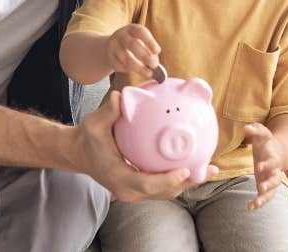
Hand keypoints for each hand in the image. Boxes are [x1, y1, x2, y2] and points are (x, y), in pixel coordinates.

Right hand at [75, 90, 217, 202]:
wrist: (79, 153)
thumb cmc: (88, 138)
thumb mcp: (95, 123)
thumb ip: (109, 111)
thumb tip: (122, 96)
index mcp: (119, 177)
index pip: (147, 184)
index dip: (168, 180)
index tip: (186, 170)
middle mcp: (129, 190)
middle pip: (164, 192)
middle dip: (188, 182)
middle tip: (207, 168)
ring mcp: (134, 191)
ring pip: (166, 191)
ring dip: (187, 181)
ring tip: (208, 167)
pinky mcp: (139, 187)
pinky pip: (162, 185)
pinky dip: (178, 176)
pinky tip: (192, 162)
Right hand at [106, 24, 160, 77]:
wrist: (112, 47)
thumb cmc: (133, 44)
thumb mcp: (141, 42)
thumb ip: (150, 51)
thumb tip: (155, 64)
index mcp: (131, 29)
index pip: (140, 32)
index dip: (149, 41)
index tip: (158, 51)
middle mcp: (121, 35)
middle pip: (132, 45)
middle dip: (145, 56)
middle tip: (154, 65)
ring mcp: (113, 46)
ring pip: (127, 59)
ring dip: (140, 68)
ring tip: (149, 73)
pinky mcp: (110, 58)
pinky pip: (122, 66)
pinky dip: (131, 70)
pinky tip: (136, 70)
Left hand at [244, 123, 283, 209]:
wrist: (276, 151)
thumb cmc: (266, 141)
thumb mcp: (262, 132)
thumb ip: (255, 129)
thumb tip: (246, 128)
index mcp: (274, 157)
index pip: (272, 162)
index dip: (267, 164)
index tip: (258, 167)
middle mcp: (275, 171)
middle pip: (276, 180)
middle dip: (269, 184)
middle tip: (261, 188)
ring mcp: (271, 180)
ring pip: (272, 191)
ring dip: (265, 198)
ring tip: (256, 204)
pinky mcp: (266, 185)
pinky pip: (265, 197)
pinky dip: (258, 202)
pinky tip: (249, 207)